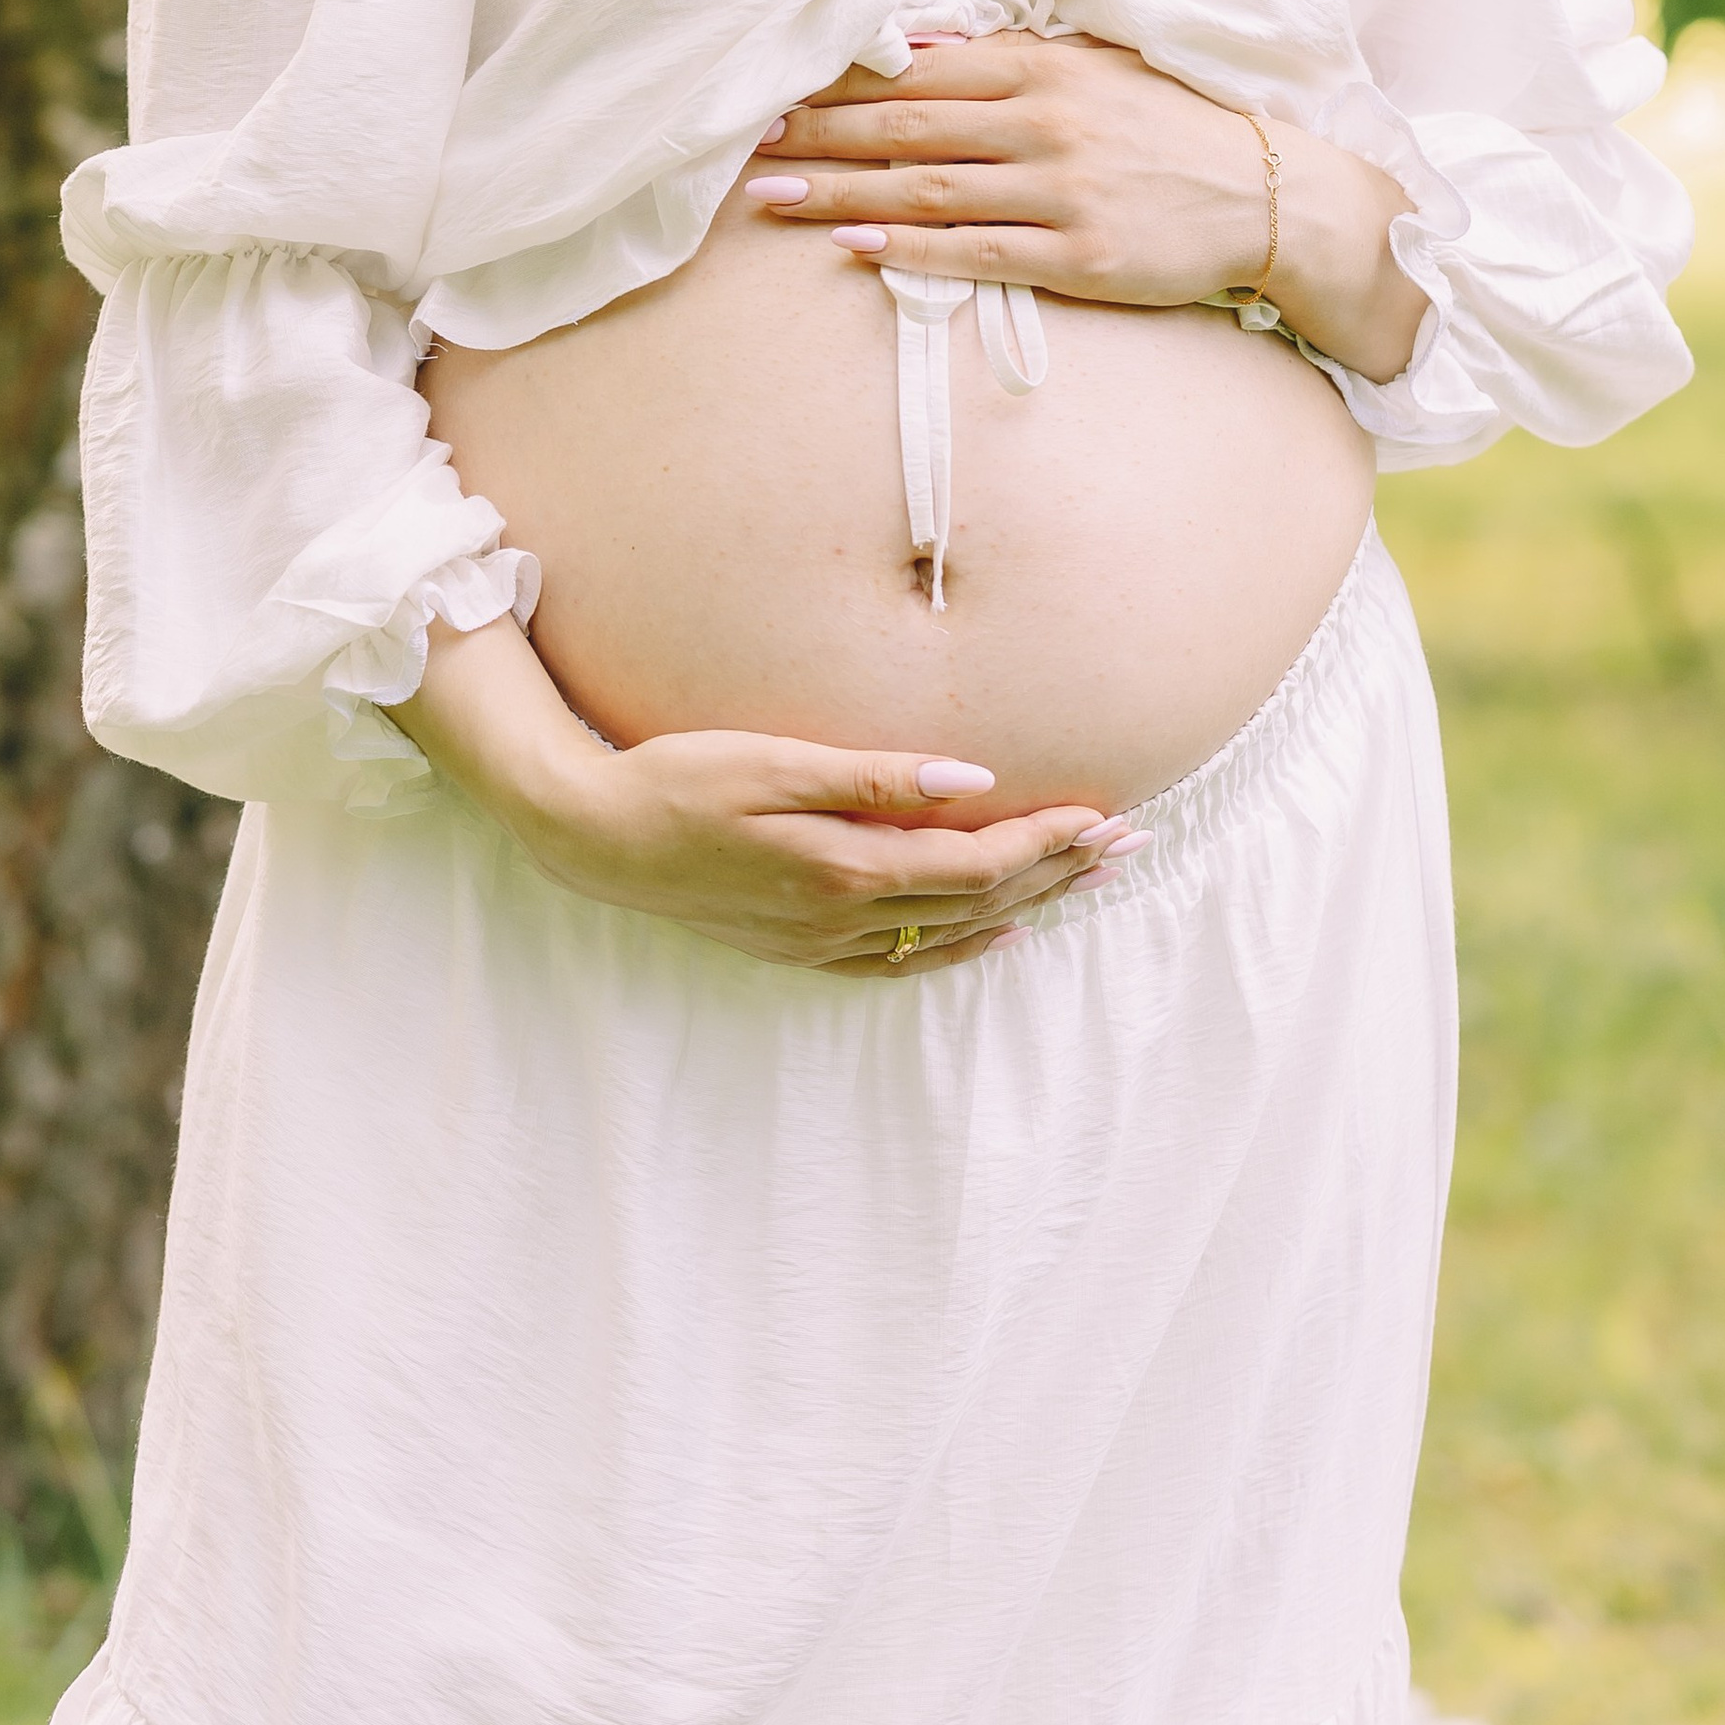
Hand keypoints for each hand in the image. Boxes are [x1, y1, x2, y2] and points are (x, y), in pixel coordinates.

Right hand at [400, 611, 1133, 972]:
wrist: (595, 836)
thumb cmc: (679, 780)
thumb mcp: (773, 761)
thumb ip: (874, 777)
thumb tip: (970, 784)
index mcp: (846, 866)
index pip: (975, 861)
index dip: (1045, 843)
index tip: (1105, 819)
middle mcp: (843, 915)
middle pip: (976, 900)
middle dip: (1056, 872)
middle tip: (1128, 845)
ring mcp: (821, 939)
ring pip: (947, 932)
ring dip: (1023, 905)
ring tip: (1082, 882)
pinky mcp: (796, 946)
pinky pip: (898, 963)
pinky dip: (956, 949)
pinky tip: (991, 935)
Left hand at [744, 33, 1424, 381]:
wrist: (1267, 197)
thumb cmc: (1169, 128)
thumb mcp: (1097, 68)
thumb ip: (1008, 56)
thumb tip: (913, 43)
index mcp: (1045, 70)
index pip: (921, 73)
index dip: (842, 85)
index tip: (779, 91)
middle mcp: (1046, 124)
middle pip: (908, 129)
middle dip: (820, 136)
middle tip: (750, 145)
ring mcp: (1061, 191)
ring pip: (927, 191)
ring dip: (841, 194)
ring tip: (773, 199)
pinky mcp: (1079, 254)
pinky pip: (976, 252)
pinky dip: (911, 248)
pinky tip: (855, 246)